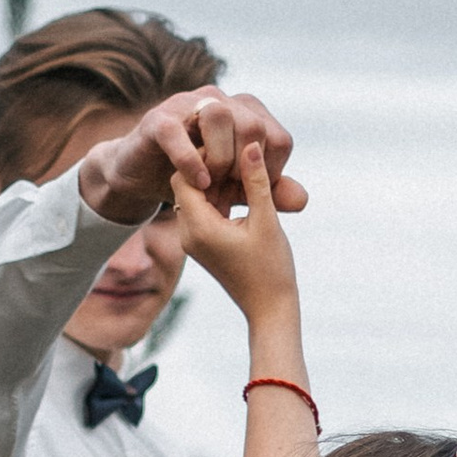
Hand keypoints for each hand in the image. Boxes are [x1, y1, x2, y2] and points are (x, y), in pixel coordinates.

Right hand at [81, 92, 304, 229]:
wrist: (143, 177)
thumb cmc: (194, 177)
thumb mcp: (235, 189)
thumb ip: (266, 191)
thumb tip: (302, 199)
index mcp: (245, 112)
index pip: (279, 138)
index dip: (272, 173)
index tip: (253, 194)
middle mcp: (220, 100)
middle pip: (254, 126)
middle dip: (247, 168)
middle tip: (231, 192)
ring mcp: (188, 104)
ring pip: (220, 117)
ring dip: (221, 158)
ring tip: (212, 184)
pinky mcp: (159, 120)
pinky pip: (179, 133)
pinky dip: (191, 160)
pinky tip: (197, 182)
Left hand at [174, 137, 300, 326]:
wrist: (270, 311)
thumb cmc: (271, 271)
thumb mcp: (266, 221)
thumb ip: (256, 181)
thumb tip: (250, 144)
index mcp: (198, 228)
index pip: (184, 175)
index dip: (203, 156)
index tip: (228, 146)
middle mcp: (188, 234)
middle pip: (186, 184)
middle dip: (209, 167)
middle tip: (235, 153)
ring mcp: (194, 241)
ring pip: (195, 196)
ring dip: (215, 181)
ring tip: (241, 168)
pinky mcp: (204, 245)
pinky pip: (203, 210)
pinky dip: (218, 196)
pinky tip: (242, 189)